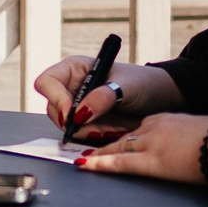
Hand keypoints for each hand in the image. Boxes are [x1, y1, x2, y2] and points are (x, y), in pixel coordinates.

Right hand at [32, 57, 182, 136]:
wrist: (160, 99)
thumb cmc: (144, 83)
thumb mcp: (126, 86)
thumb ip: (102, 97)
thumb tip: (80, 113)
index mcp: (75, 69)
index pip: (47, 82)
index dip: (55, 99)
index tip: (73, 115)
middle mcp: (71, 87)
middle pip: (54, 109)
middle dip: (76, 123)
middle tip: (100, 128)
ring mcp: (77, 106)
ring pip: (67, 126)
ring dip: (89, 132)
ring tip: (114, 129)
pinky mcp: (86, 123)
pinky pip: (80, 135)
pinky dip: (96, 137)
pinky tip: (113, 131)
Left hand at [75, 113, 207, 185]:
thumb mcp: (201, 133)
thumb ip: (186, 139)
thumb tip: (189, 150)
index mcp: (167, 119)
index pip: (139, 128)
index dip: (123, 138)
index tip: (112, 142)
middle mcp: (155, 126)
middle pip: (123, 137)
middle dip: (103, 144)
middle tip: (83, 148)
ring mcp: (152, 142)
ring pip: (117, 147)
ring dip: (97, 153)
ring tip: (79, 156)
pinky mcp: (152, 160)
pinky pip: (119, 162)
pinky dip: (100, 163)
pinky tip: (84, 163)